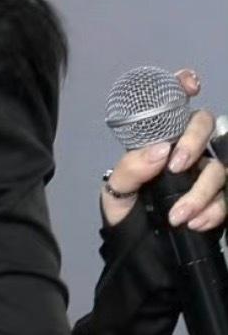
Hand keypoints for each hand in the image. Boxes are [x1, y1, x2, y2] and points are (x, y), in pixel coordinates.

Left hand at [101, 67, 226, 231]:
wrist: (137, 249)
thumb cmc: (126, 210)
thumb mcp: (117, 190)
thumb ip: (131, 168)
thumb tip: (161, 151)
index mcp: (160, 139)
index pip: (175, 104)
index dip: (184, 86)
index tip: (189, 85)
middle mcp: (186, 149)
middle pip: (205, 125)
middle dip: (194, 142)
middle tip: (175, 167)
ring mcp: (205, 172)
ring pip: (220, 167)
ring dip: (201, 192)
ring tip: (177, 216)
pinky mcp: (218, 199)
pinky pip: (227, 199)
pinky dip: (214, 212)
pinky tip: (194, 223)